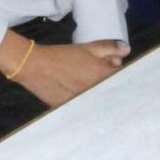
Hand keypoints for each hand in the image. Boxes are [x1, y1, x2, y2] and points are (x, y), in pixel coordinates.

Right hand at [11, 38, 128, 108]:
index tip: (121, 76)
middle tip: (105, 83)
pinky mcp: (73, 110)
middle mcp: (96, 90)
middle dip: (114, 88)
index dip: (124, 77)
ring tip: (92, 93)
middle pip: (113, 93)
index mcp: (101, 74)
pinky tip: (85, 102)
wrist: (34, 66)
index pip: (123, 79)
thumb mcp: (86, 48)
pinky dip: (89, 107)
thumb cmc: (61, 56)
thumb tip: (125, 51)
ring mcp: (85, 102)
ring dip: (102, 98)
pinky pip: (87, 111)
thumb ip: (107, 49)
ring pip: (101, 103)